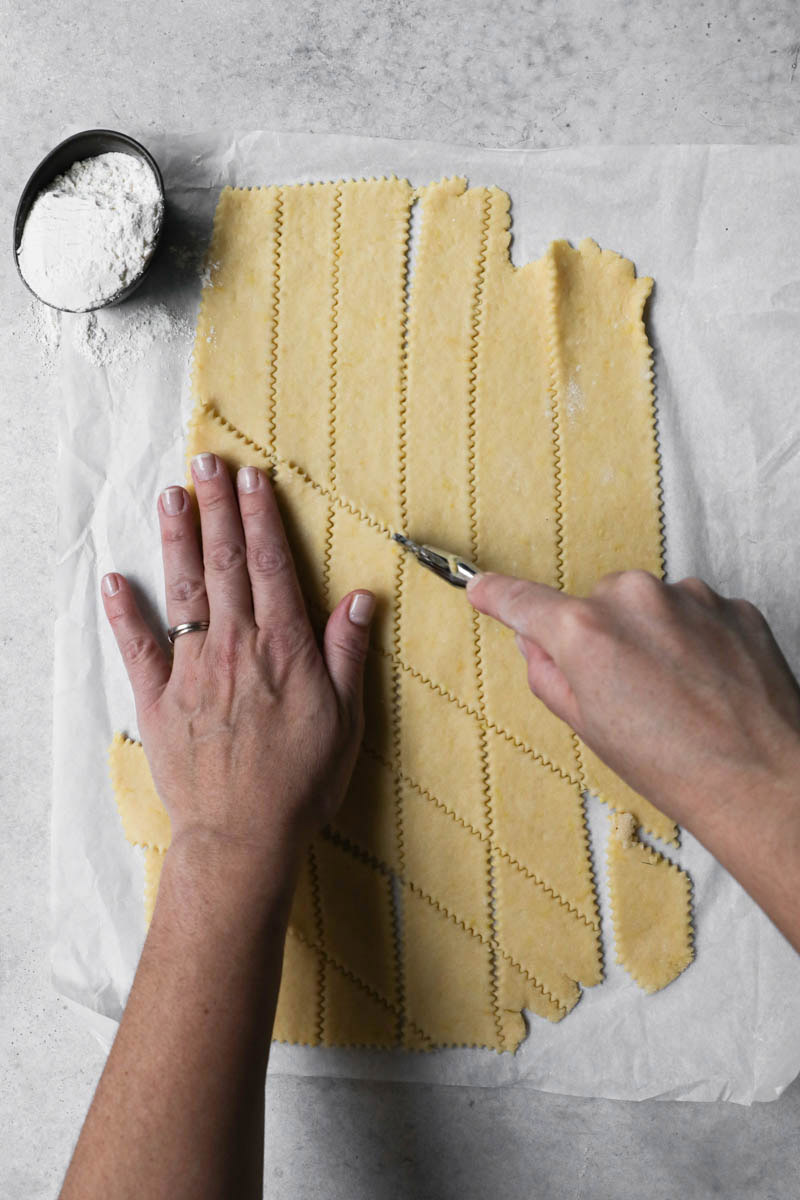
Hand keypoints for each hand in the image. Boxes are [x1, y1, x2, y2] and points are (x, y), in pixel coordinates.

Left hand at [101, 452, 373, 863]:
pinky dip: (123, 613)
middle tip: (206, 463)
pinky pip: (138, 648)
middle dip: (216, 510)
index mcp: (284, 649)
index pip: (270, 567)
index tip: (252, 480)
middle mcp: (235, 649)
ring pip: (183, 593)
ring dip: (176, 541)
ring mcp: (192, 672)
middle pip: (224, 565)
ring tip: (170, 497)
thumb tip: (361, 598)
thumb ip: (347, 654)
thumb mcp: (346, 720)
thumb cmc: (301, 783)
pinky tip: (114, 579)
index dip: (260, 519)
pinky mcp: (158, 701)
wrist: (243, 837)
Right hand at [467, 569, 799, 826]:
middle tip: (624, 691)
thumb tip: (536, 643)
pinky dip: (695, 640)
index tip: (482, 588)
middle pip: (595, 603)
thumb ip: (548, 674)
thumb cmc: (675, 767)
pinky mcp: (733, 604)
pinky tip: (708, 684)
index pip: (523, 600)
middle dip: (600, 635)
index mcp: (585, 632)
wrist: (763, 781)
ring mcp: (690, 597)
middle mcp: (634, 599)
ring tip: (677, 694)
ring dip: (652, 636)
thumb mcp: (588, 728)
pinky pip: (696, 613)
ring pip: (649, 606)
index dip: (497, 596)